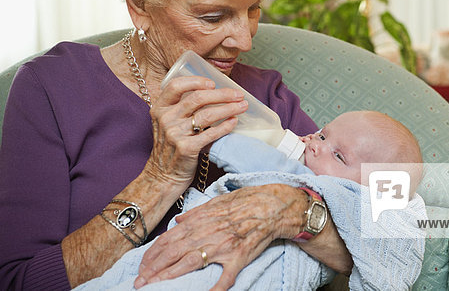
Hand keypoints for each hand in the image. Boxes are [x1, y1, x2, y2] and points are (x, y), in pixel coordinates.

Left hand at [134, 184, 306, 289]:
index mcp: (203, 219)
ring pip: (191, 262)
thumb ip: (196, 212)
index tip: (142, 266)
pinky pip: (225, 277)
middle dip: (154, 267)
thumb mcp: (219, 200)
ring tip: (154, 286)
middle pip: (175, 251)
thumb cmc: (247, 201)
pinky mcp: (239, 257)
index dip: (154, 253)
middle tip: (140, 281)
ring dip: (170, 275)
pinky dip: (214, 289)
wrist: (274, 205)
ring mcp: (224, 246)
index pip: (171, 237)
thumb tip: (178, 221)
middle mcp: (210, 232)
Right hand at [143, 76, 248, 191]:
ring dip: (229, 108)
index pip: (175, 85)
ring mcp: (175, 134)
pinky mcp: (187, 149)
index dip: (196, 81)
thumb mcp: (166, 123)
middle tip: (238, 94)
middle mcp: (166, 119)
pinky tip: (234, 121)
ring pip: (207, 114)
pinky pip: (211, 133)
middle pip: (198, 98)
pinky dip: (225, 126)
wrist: (162, 177)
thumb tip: (212, 93)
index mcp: (159, 109)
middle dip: (222, 94)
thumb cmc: (170, 147)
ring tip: (242, 106)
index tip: (213, 83)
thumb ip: (181, 108)